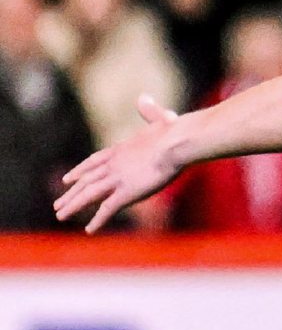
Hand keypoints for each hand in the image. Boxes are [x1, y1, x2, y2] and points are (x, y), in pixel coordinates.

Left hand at [55, 96, 181, 232]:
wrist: (176, 144)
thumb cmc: (175, 133)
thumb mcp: (161, 120)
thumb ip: (151, 112)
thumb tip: (145, 99)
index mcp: (120, 150)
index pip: (93, 162)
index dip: (79, 171)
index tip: (67, 180)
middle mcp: (113, 164)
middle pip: (85, 180)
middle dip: (70, 194)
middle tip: (58, 204)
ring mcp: (118, 179)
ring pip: (89, 195)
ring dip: (73, 206)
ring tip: (60, 216)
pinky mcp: (126, 193)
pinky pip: (107, 210)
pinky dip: (97, 220)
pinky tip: (89, 230)